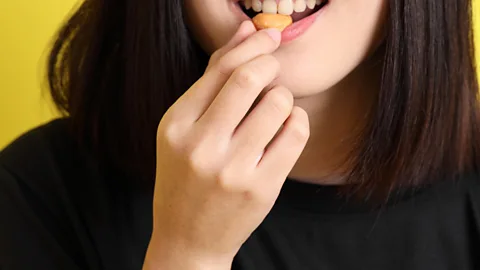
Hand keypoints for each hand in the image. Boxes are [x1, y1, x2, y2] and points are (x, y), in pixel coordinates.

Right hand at [144, 20, 309, 269]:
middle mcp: (200, 146)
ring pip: (278, 103)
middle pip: (250, 79)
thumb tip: (248, 30)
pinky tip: (286, 127)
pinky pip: (295, 133)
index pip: (220, 68)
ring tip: (275, 108)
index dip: (251, 45)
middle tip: (272, 70)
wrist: (188, 238)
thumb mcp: (183, 128)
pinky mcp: (261, 188)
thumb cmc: (185, 178)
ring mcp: (231, 170)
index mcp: (175, 126)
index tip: (268, 38)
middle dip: (270, 65)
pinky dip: (297, 121)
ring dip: (284, 97)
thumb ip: (213, 78)